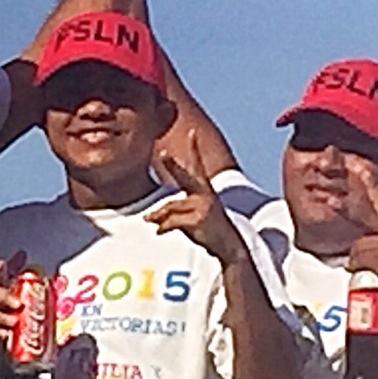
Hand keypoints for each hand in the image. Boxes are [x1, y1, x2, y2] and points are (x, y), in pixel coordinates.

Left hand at [148, 129, 244, 266]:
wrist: (228, 246)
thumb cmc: (208, 227)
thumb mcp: (192, 215)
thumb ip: (173, 211)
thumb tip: (149, 218)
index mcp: (204, 189)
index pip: (197, 166)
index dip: (194, 149)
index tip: (192, 132)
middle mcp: (204, 194)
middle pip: (184, 177)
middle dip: (172, 165)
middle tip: (162, 153)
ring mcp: (203, 207)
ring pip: (171, 206)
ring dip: (158, 214)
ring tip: (149, 219)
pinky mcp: (199, 220)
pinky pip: (173, 221)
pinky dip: (164, 226)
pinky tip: (159, 230)